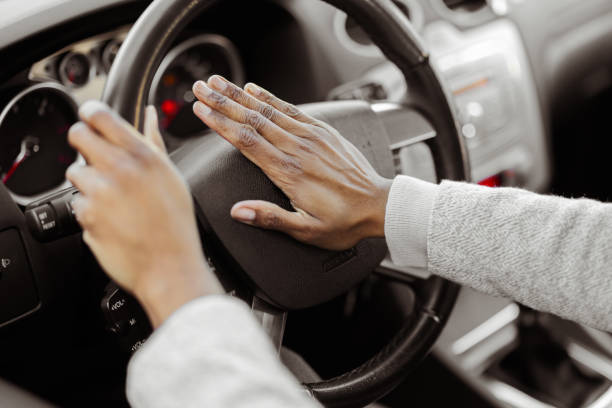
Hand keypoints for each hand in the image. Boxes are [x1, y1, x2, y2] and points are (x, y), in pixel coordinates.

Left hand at [66, 101, 222, 327]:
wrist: (169, 267)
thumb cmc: (176, 224)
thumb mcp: (172, 176)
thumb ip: (154, 142)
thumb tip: (149, 114)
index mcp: (143, 155)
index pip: (100, 115)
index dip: (91, 115)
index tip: (92, 121)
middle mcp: (119, 169)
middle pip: (77, 135)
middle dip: (83, 143)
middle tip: (98, 159)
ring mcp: (100, 193)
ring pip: (75, 172)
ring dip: (88, 182)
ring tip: (114, 200)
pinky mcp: (86, 215)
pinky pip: (77, 203)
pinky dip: (89, 210)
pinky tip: (112, 220)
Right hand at [192, 76, 391, 250]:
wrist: (379, 206)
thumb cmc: (343, 221)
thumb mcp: (306, 230)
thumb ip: (270, 218)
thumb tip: (238, 211)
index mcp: (288, 172)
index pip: (246, 141)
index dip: (220, 124)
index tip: (200, 111)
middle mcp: (297, 149)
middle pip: (252, 119)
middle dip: (222, 102)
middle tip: (200, 88)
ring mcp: (311, 137)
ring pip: (268, 110)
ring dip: (240, 94)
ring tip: (218, 83)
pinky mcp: (322, 132)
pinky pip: (292, 109)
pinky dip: (270, 98)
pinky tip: (254, 89)